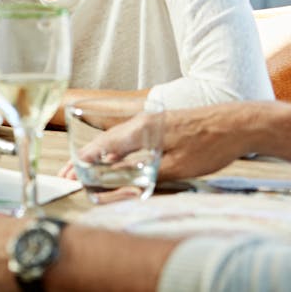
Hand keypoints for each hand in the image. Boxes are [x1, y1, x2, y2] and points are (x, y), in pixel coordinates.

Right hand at [59, 102, 252, 181]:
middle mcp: (141, 123)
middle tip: (68, 172)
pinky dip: (116, 150)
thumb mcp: (178, 167)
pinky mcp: (161, 125)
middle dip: (84, 158)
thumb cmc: (210, 144)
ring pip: (116, 139)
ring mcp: (151, 122)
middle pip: (104, 141)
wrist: (238, 124)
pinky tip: (115, 160)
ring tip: (84, 167)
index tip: (70, 171)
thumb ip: (148, 174)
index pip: (104, 145)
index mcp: (141, 131)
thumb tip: (124, 182)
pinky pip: (129, 138)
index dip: (84, 160)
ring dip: (99, 154)